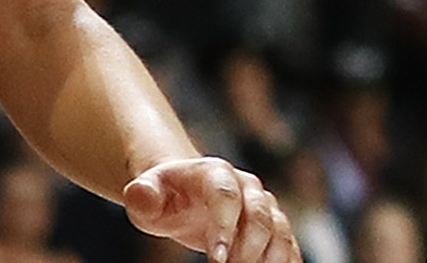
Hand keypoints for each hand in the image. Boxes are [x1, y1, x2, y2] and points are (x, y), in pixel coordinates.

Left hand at [125, 155, 296, 261]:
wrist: (185, 191)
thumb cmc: (163, 196)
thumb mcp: (146, 195)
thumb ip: (143, 195)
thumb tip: (139, 193)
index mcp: (215, 173)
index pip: (226, 195)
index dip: (225, 226)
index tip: (217, 259)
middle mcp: (247, 186)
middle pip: (260, 214)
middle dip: (249, 248)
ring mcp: (263, 204)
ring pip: (279, 228)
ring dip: (271, 256)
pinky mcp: (272, 223)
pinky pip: (287, 241)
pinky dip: (286, 259)